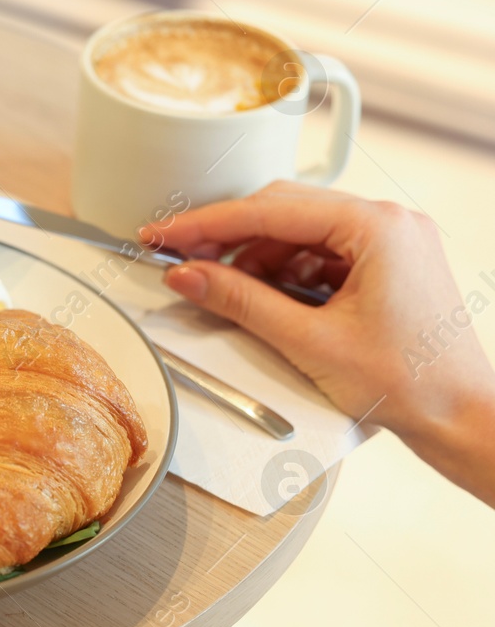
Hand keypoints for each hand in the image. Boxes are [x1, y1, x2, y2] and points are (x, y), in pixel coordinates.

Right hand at [147, 180, 494, 503]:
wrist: (463, 417)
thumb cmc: (413, 384)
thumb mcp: (309, 342)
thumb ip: (241, 301)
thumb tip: (188, 275)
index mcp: (377, 226)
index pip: (270, 209)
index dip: (206, 223)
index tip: (163, 235)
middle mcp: (388, 223)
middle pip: (283, 212)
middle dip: (227, 238)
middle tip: (178, 258)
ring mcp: (391, 242)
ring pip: (298, 232)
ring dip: (255, 258)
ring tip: (222, 290)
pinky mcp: (387, 264)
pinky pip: (320, 253)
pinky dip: (284, 273)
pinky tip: (263, 298)